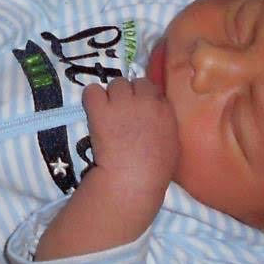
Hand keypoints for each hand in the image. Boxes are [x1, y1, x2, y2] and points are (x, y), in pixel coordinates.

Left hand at [80, 78, 178, 200]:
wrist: (131, 180)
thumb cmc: (155, 172)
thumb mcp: (172, 145)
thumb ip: (165, 123)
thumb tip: (155, 116)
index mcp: (164, 110)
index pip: (153, 90)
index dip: (145, 99)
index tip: (139, 111)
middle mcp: (145, 100)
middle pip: (135, 83)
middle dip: (129, 95)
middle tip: (123, 113)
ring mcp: (122, 102)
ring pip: (115, 84)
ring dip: (112, 96)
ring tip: (108, 115)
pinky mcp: (100, 108)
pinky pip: (92, 90)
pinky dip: (92, 99)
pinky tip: (94, 112)